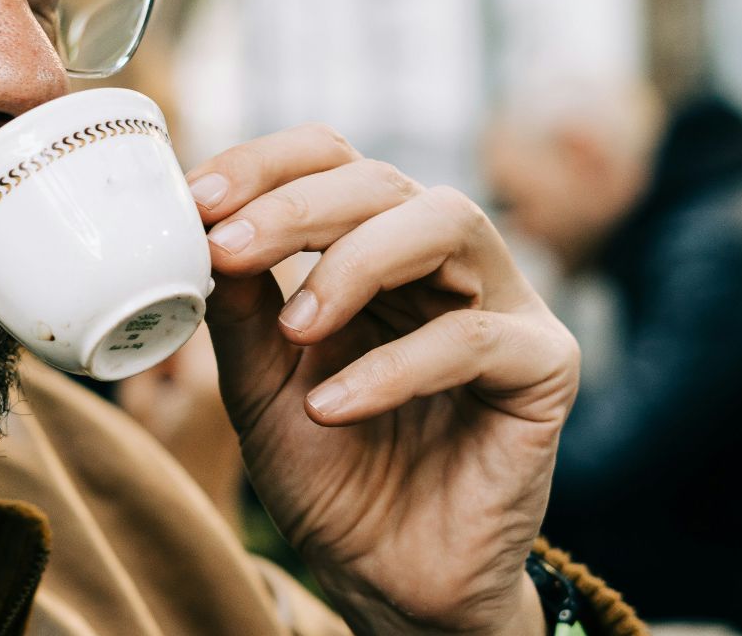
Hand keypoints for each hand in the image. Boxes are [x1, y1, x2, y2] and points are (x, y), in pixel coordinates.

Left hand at [185, 125, 578, 633]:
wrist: (388, 581)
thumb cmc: (330, 475)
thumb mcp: (257, 384)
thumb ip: (238, 307)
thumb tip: (200, 225)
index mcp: (374, 248)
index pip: (332, 161)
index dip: (266, 164)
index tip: (198, 198)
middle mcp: (444, 261)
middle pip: (383, 181)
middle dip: (296, 206)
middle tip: (228, 246)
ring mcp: (501, 305)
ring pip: (446, 223)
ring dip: (354, 263)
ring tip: (295, 328)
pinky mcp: (544, 366)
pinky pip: (472, 338)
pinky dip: (392, 367)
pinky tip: (332, 408)